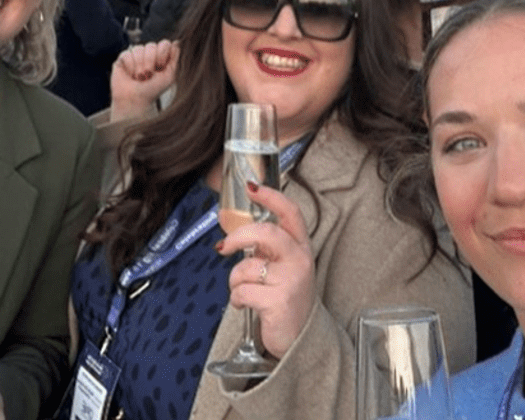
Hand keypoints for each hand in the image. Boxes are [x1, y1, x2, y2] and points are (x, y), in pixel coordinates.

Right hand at [109, 40, 178, 120]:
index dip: (162, 55)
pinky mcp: (123, 57)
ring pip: (138, 49)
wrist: (136, 99)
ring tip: (139, 77)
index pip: (164, 43)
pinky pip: (127, 54)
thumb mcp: (169, 76)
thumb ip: (174, 58)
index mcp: (161, 55)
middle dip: (150, 63)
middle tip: (148, 75)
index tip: (160, 68)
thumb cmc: (153, 89)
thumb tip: (177, 42)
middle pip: (151, 45)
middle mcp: (148, 52)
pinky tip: (130, 75)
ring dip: (140, 67)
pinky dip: (130, 67)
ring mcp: (136, 54)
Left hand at [217, 183, 314, 359]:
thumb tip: (232, 232)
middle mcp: (299, 259)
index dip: (270, 196)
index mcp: (300, 246)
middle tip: (224, 247)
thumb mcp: (283, 266)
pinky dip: (237, 300)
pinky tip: (248, 305)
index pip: (289, 212)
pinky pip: (242, 292)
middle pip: (265, 232)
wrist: (300, 337)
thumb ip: (265, 247)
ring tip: (245, 291)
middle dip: (238, 237)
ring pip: (246, 267)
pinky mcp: (279, 301)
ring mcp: (291, 280)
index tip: (251, 187)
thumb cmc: (286, 296)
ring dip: (235, 281)